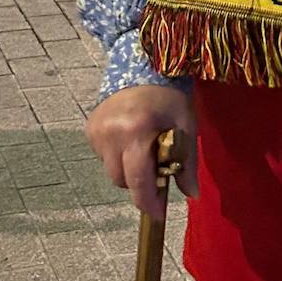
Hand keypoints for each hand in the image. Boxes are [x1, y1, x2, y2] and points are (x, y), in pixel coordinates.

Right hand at [86, 84, 198, 220]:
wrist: (145, 66)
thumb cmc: (170, 97)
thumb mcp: (186, 126)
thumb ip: (187, 162)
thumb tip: (192, 194)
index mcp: (137, 130)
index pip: (138, 178)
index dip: (148, 201)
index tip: (159, 214)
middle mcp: (111, 132)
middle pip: (122, 180)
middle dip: (140, 183)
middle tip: (157, 169)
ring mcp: (97, 130)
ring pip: (110, 171)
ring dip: (127, 170)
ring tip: (144, 149)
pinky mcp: (89, 128)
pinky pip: (103, 157)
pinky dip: (117, 156)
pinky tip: (130, 138)